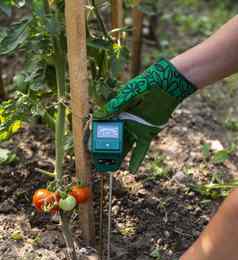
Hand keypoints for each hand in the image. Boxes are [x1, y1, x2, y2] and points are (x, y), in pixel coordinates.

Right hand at [94, 58, 195, 172]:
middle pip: (113, 141)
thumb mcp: (127, 95)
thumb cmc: (146, 85)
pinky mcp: (148, 134)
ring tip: (110, 168)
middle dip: (106, 151)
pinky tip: (132, 170)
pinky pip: (141, 150)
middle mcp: (126, 123)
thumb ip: (114, 107)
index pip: (104, 128)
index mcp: (118, 113)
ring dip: (118, 158)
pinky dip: (137, 160)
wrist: (166, 86)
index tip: (90, 147)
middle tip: (98, 162)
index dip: (97, 138)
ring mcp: (136, 130)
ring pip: (124, 147)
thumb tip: (97, 117)